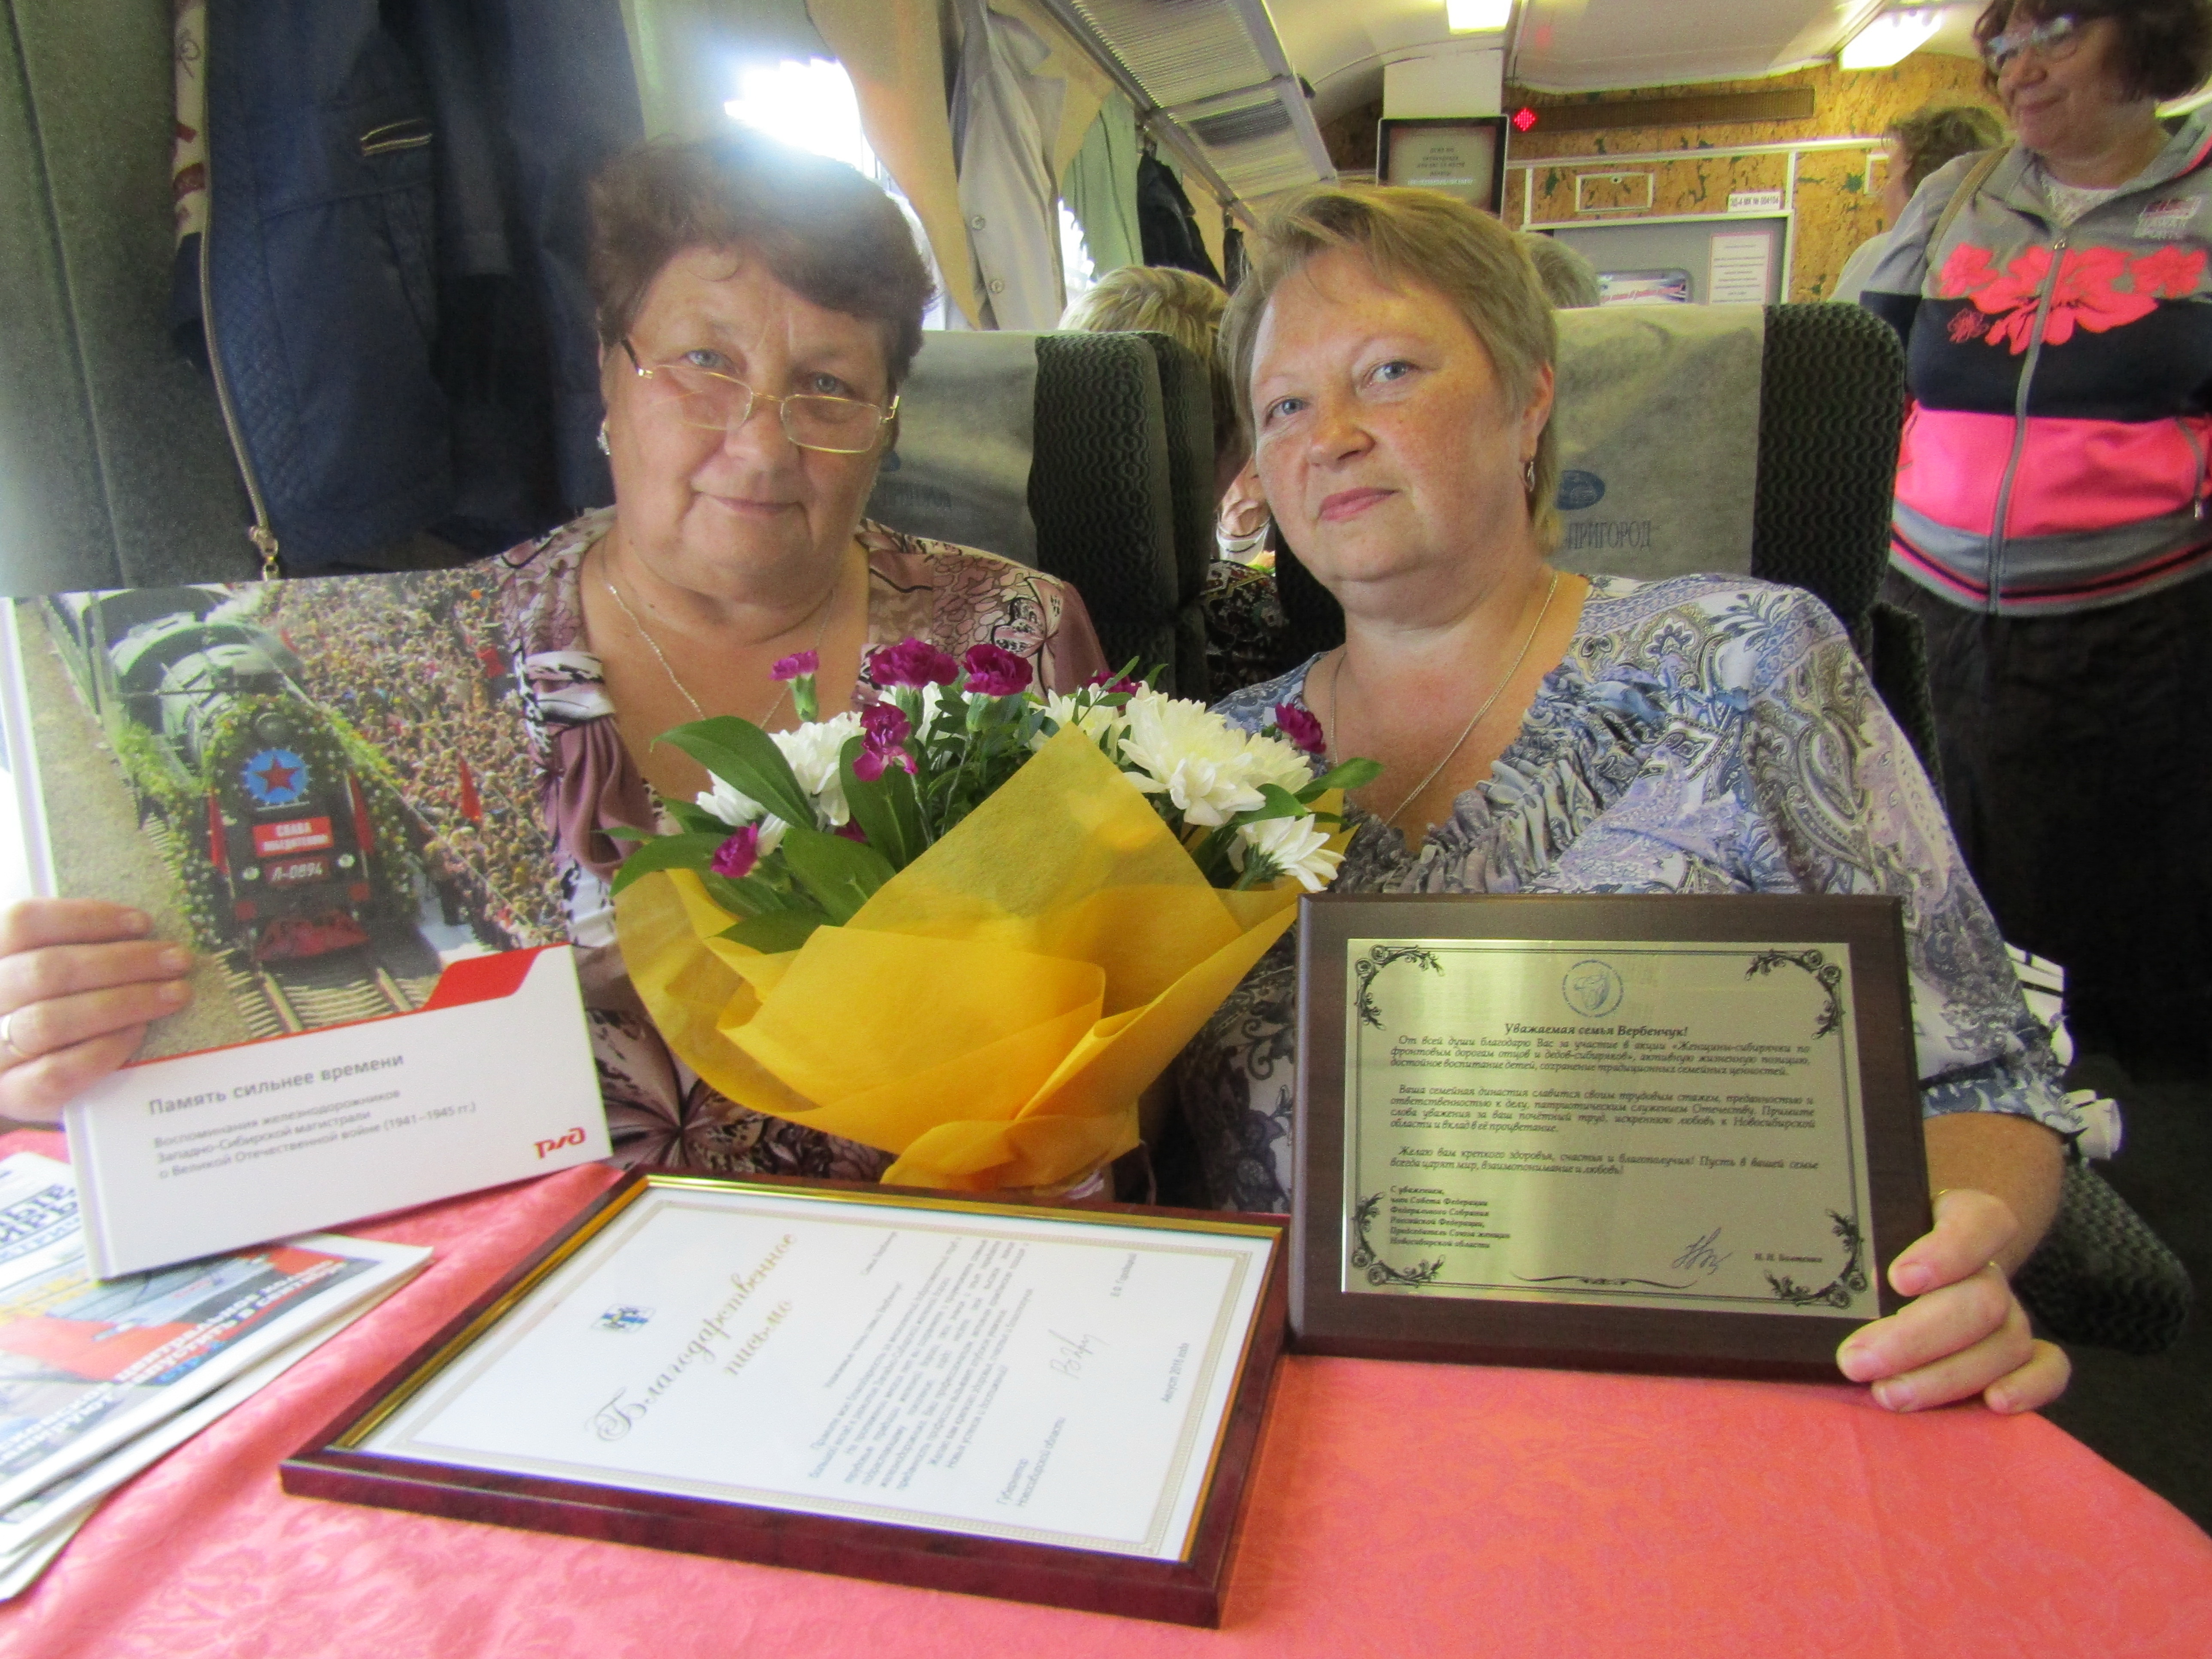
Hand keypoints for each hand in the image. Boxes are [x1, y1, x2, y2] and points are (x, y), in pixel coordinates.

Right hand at [0, 899, 193, 1124]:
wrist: (23, 1075)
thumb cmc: (48, 1009)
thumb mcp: (54, 973)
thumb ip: (81, 949)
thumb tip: (145, 932)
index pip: (23, 923)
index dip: (85, 917)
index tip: (143, 923)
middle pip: (45, 971)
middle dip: (123, 962)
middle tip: (177, 960)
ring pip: (49, 1021)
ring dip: (124, 1002)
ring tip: (175, 993)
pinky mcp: (14, 1094)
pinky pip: (56, 1072)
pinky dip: (103, 1049)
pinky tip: (137, 1033)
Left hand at [1834, 1187, 2068, 1413]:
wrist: (1897, 1277)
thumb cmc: (1867, 1254)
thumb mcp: (1856, 1238)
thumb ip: (1839, 1243)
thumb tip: (1772, 1245)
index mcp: (1957, 1220)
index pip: (1977, 1221)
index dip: (1947, 1251)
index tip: (1897, 1280)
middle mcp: (1987, 1268)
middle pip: (1979, 1298)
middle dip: (1916, 1336)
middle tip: (1856, 1360)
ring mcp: (2009, 1312)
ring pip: (2003, 1341)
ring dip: (1945, 1375)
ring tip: (1887, 1395)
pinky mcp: (2023, 1353)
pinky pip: (2046, 1367)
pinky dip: (2030, 1387)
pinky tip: (1993, 1404)